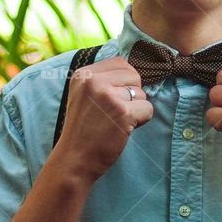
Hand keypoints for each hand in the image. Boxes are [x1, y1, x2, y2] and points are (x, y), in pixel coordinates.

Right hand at [54, 56, 153, 181]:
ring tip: (116, 122)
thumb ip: (103, 79)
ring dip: (135, 109)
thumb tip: (135, 70)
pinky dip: (142, 120)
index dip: (124, 81)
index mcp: (83, 74)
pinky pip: (148, 109)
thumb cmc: (83, 129)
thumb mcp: (84, 95)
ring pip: (142, 93)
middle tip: (115, 112)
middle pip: (134, 75)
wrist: (73, 159)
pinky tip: (124, 129)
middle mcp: (94, 81)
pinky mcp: (122, 113)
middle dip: (132, 94)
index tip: (112, 99)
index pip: (120, 63)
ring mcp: (108, 96)